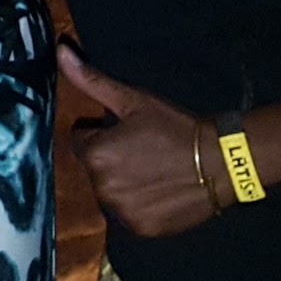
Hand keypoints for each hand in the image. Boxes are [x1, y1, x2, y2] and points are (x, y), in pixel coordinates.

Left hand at [58, 45, 222, 239]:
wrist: (221, 161)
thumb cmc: (175, 127)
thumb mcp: (133, 100)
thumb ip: (91, 80)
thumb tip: (59, 51)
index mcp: (95, 155)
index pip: (81, 142)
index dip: (102, 134)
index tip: (127, 132)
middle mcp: (102, 187)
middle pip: (95, 169)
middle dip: (112, 159)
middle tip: (144, 151)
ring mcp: (122, 212)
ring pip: (111, 193)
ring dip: (124, 183)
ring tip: (154, 171)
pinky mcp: (141, 229)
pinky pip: (130, 214)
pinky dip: (141, 205)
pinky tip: (161, 192)